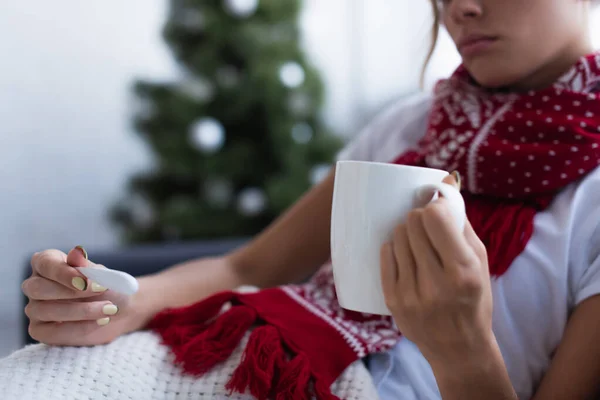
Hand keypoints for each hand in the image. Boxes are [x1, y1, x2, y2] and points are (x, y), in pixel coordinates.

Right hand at [22, 247, 144, 345]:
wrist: (121, 309)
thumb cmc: (108, 286)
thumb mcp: (102, 274)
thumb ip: (87, 266)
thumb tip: (76, 253)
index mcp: (47, 262)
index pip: (45, 263)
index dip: (63, 273)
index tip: (84, 282)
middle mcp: (35, 285)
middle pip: (37, 288)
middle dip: (69, 292)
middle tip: (100, 291)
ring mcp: (35, 309)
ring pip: (45, 311)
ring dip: (81, 311)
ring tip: (109, 308)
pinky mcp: (41, 331)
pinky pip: (52, 333)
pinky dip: (80, 328)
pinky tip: (102, 321)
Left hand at [380, 174, 493, 365]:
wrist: (459, 348)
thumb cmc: (473, 298)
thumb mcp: (479, 261)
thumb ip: (462, 221)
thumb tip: (447, 181)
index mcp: (463, 271)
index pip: (435, 217)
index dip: (435, 207)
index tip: (439, 208)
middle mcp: (436, 284)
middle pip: (413, 223)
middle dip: (421, 218)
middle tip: (429, 229)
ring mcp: (411, 294)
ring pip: (397, 236)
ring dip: (408, 233)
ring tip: (420, 246)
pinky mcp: (393, 301)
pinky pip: (385, 254)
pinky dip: (395, 250)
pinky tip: (409, 259)